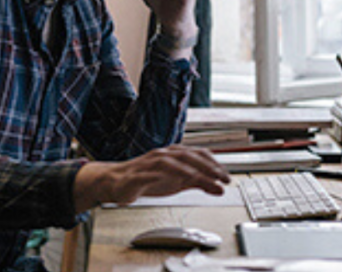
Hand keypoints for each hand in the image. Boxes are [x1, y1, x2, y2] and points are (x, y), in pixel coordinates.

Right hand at [73, 145, 229, 211]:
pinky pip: (150, 174)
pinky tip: (170, 181)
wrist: (116, 182)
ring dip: (187, 170)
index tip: (226, 176)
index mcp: (173, 155)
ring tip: (201, 178)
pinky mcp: (137, 175)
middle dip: (206, 167)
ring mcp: (149, 164)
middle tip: (220, 178)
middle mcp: (163, 155)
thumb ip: (199, 183)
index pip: (197, 154)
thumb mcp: (178, 182)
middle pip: (187, 156)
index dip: (213, 164)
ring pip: (170, 162)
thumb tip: (220, 188)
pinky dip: (160, 176)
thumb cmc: (147, 179)